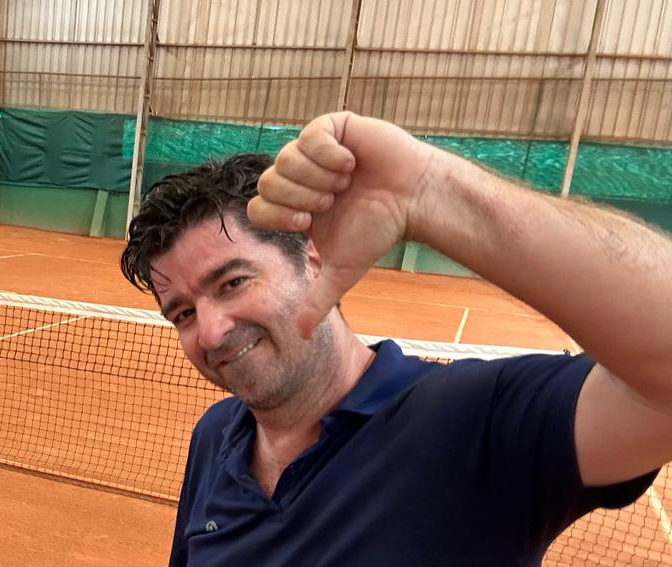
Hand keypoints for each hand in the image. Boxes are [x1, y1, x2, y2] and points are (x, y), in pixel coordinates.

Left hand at [248, 112, 435, 337]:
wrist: (414, 199)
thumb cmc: (379, 229)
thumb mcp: (343, 269)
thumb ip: (319, 299)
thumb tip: (301, 335)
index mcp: (292, 205)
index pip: (258, 208)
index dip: (280, 217)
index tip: (310, 223)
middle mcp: (297, 176)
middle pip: (268, 182)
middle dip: (301, 198)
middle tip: (332, 201)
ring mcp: (312, 149)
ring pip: (286, 158)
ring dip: (319, 178)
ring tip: (345, 183)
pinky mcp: (331, 127)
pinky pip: (310, 136)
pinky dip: (329, 154)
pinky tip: (350, 163)